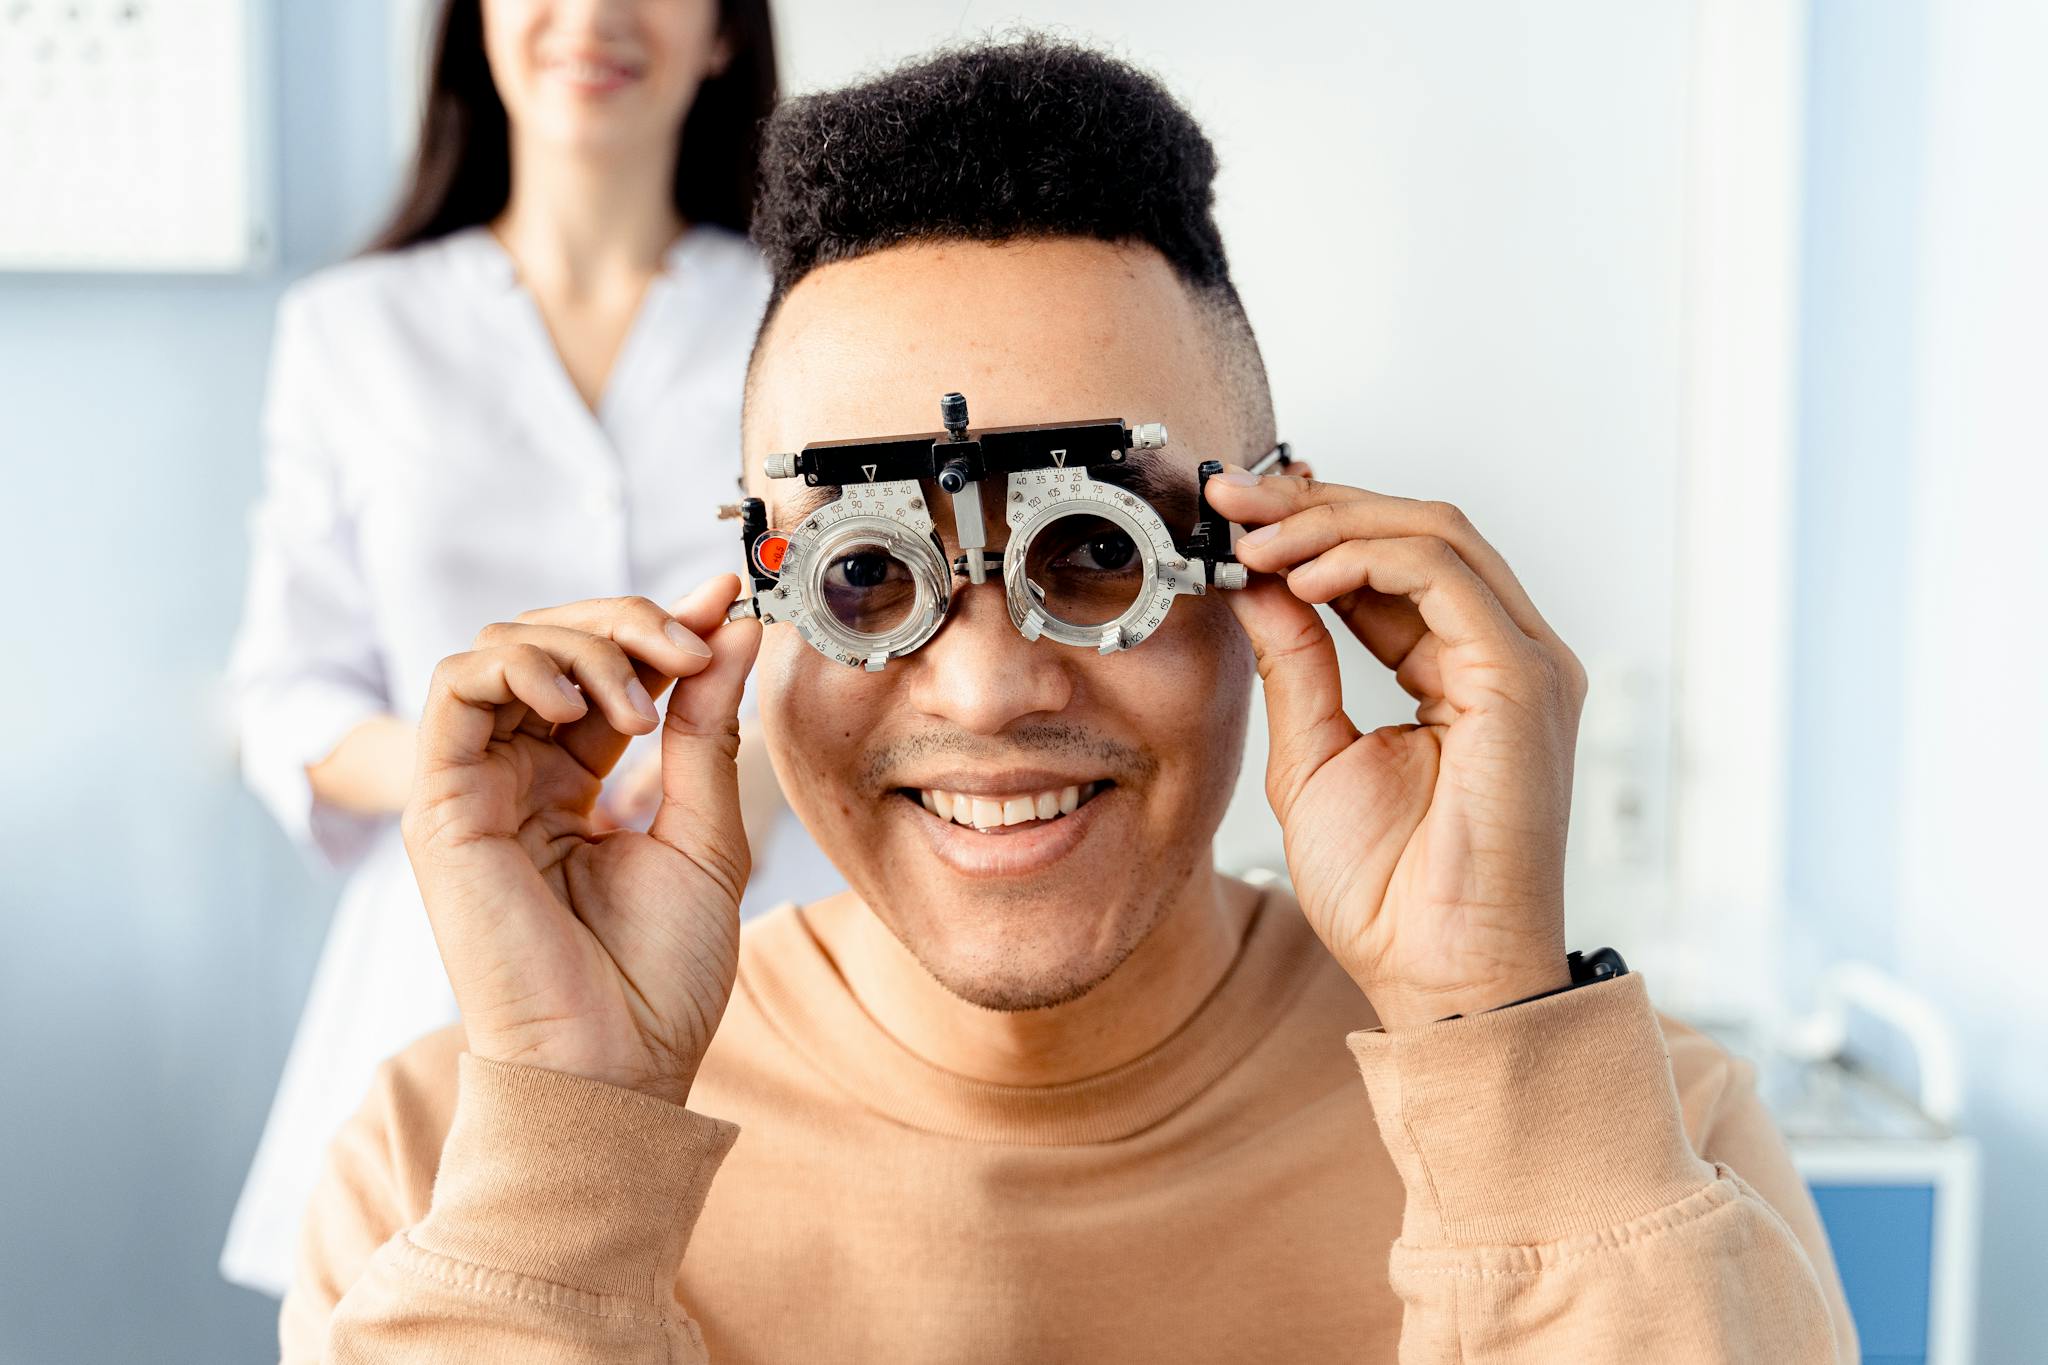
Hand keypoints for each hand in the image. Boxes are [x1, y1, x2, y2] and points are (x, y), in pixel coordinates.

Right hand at [399, 578, 758, 1104]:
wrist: (616, 1065)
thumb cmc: (660, 976)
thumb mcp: (704, 831)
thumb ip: (707, 725)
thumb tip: (731, 627)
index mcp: (577, 786)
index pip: (606, 670)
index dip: (659, 627)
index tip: (723, 604)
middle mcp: (520, 777)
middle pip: (550, 641)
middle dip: (626, 622)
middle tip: (690, 645)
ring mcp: (476, 787)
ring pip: (503, 648)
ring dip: (582, 642)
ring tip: (643, 699)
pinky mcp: (440, 804)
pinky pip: (454, 687)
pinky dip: (518, 666)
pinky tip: (581, 704)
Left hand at [1203, 472, 1585, 1029]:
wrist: (1435, 975)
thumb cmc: (1390, 892)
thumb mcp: (1313, 753)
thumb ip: (1295, 662)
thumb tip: (1256, 585)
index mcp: (1463, 672)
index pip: (1392, 564)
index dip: (1311, 527)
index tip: (1232, 515)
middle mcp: (1505, 655)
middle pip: (1415, 530)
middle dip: (1313, 504)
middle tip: (1231, 499)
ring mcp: (1524, 663)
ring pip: (1432, 534)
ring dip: (1329, 523)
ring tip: (1254, 541)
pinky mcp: (1523, 680)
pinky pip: (1444, 576)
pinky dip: (1365, 558)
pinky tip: (1299, 577)